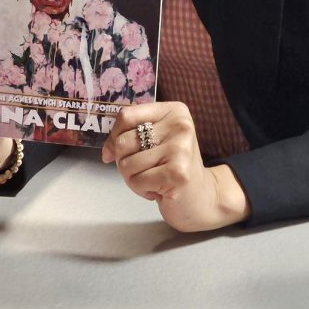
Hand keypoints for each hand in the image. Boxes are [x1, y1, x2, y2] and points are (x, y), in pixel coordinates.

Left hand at [101, 101, 249, 231]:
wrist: (201, 197)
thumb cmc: (172, 166)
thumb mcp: (154, 141)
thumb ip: (130, 136)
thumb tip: (107, 151)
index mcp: (174, 111)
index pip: (127, 115)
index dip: (113, 136)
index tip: (114, 151)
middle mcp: (180, 126)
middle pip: (124, 141)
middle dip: (123, 161)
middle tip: (143, 169)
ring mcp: (181, 149)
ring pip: (127, 164)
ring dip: (133, 178)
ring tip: (153, 179)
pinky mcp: (178, 173)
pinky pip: (137, 181)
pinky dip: (141, 190)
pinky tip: (159, 189)